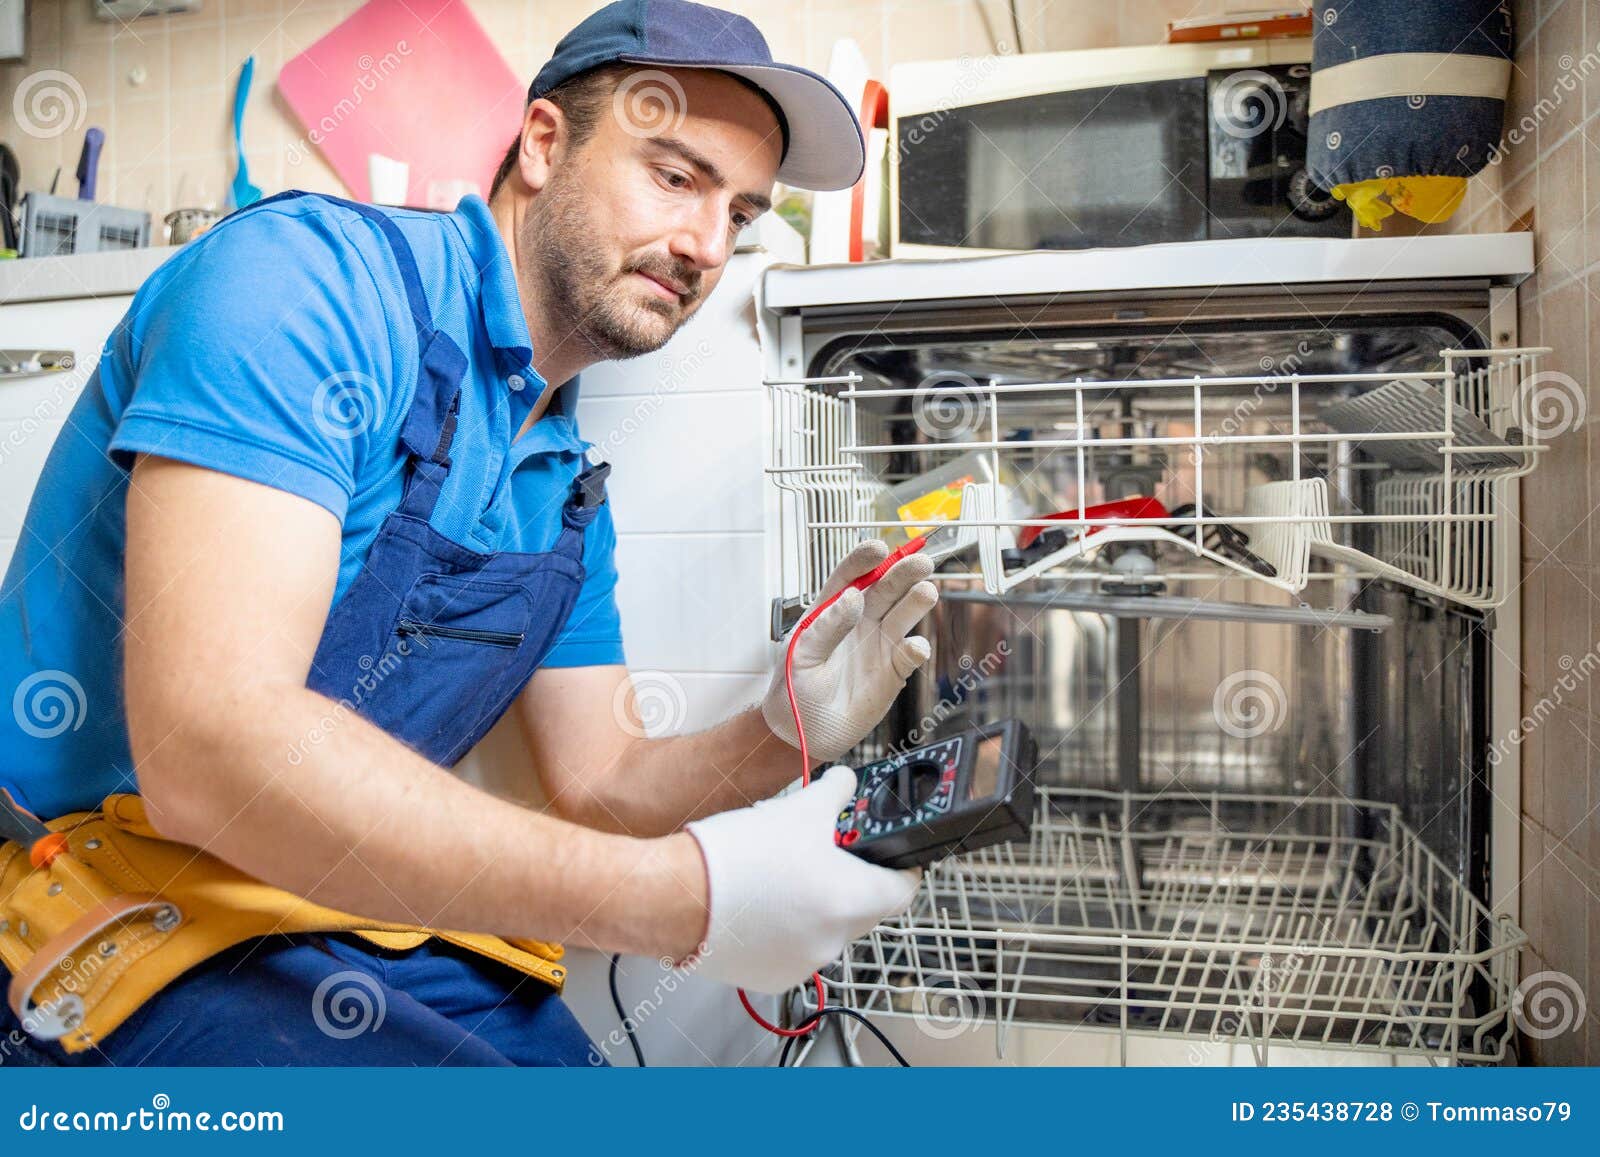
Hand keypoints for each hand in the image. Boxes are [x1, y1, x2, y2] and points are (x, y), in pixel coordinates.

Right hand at [681, 766, 920, 993]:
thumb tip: (845, 785)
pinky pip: (794, 948)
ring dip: (815, 903)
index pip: (904, 889)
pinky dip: (786, 927)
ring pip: (826, 928)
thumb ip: (835, 794)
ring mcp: (803, 964)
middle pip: (864, 908)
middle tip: (827, 852)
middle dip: (851, 879)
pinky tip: (760, 901)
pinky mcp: (771, 978)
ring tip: (782, 872)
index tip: (893, 853)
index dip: (902, 866)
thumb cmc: (736, 859)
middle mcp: (834, 941)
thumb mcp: (797, 809)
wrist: (676, 897)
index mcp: (852, 901)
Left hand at [761, 540, 937, 763]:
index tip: (878, 548)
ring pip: (904, 613)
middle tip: (920, 561)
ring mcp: (879, 644)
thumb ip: (826, 626)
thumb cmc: (794, 691)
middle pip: (886, 588)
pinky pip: (910, 654)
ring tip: (925, 591)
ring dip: (917, 601)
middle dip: (903, 571)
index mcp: (832, 610)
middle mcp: (860, 621)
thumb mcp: (801, 656)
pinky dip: (916, 648)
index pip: (850, 576)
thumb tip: (852, 597)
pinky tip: (915, 647)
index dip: (864, 560)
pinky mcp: (894, 671)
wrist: (804, 734)